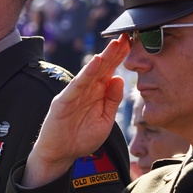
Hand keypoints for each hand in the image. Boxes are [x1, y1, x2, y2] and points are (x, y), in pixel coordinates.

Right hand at [23, 36, 128, 186]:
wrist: (60, 155)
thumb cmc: (81, 138)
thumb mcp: (105, 121)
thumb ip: (112, 101)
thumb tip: (120, 79)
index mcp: (97, 93)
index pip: (111, 71)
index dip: (120, 58)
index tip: (132, 43)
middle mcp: (86, 90)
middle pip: (102, 68)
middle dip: (114, 53)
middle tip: (126, 37)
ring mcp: (74, 94)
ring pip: (90, 73)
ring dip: (102, 59)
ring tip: (114, 46)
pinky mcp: (63, 102)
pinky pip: (76, 86)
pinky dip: (86, 74)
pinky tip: (95, 63)